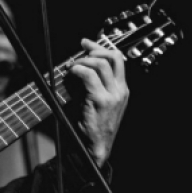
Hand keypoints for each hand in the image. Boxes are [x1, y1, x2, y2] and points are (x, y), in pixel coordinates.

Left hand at [68, 38, 129, 165]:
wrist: (93, 149)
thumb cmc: (90, 127)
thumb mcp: (95, 102)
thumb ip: (91, 84)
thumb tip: (76, 64)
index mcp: (122, 90)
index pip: (118, 59)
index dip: (101, 47)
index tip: (85, 43)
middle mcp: (121, 91)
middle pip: (112, 57)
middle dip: (92, 50)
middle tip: (76, 55)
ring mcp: (112, 95)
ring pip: (100, 63)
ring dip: (82, 61)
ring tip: (71, 69)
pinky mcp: (100, 100)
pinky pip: (88, 75)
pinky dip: (77, 70)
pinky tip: (70, 74)